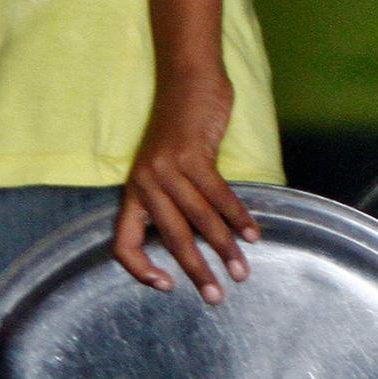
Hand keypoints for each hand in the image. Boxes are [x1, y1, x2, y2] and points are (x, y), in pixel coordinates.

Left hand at [115, 71, 255, 303]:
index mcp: (135, 191)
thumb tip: (200, 237)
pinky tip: (252, 234)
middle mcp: (145, 182)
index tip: (167, 285)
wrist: (188, 82)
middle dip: (197, 270)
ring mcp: (167, 168)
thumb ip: (175, 199)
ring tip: (242, 270)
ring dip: (225, 249)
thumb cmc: (182, 128)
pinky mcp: (192, 155)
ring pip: (199, 220)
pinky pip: (218, 196)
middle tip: (217, 296)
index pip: (125, 241)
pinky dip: (237, 218)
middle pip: (171, 238)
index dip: (140, 268)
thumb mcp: (169, 168)